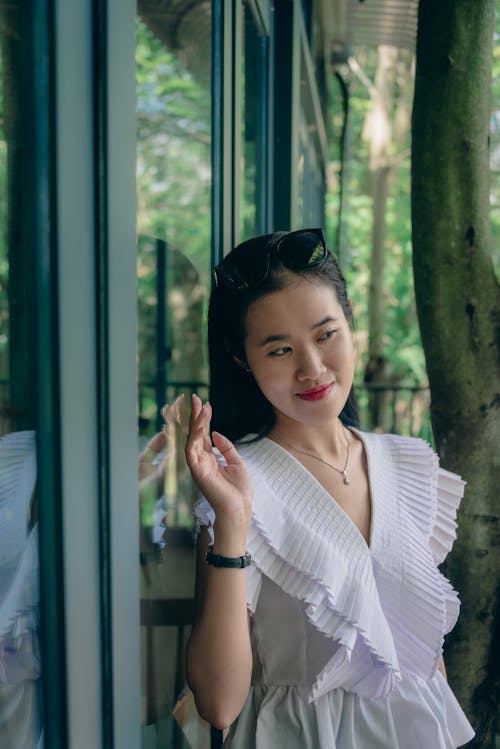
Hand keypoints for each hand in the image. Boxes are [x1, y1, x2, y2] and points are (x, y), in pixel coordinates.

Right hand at [185, 395, 252, 546]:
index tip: (204, 403)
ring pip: (191, 439)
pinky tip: (200, 425)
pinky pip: (192, 450)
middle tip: (193, 398)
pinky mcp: (197, 471)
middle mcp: (201, 460)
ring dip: (194, 422)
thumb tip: (216, 433)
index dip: (203, 419)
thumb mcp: (236, 463)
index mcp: (210, 459)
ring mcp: (197, 466)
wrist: (239, 509)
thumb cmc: (239, 491)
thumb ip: (226, 447)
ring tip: (198, 406)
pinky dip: (195, 437)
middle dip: (193, 415)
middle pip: (194, 434)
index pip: (203, 435)